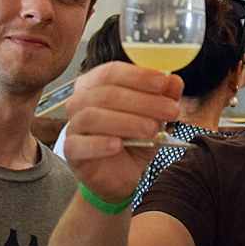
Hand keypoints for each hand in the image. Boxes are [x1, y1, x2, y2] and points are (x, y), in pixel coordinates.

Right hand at [62, 61, 182, 201]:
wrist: (122, 173)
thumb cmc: (134, 138)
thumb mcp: (154, 115)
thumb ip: (163, 96)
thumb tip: (173, 81)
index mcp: (96, 84)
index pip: (112, 72)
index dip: (138, 76)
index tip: (163, 82)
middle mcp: (80, 101)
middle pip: (107, 94)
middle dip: (143, 101)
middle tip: (171, 110)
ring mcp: (72, 125)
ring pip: (93, 117)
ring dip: (127, 122)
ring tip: (152, 130)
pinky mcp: (71, 151)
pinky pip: (80, 144)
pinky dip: (100, 143)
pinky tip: (119, 145)